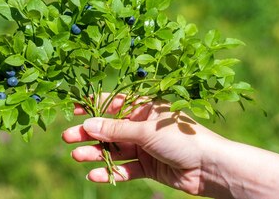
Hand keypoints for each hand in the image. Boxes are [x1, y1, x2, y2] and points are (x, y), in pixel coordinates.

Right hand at [61, 94, 226, 195]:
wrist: (210, 167)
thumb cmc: (182, 138)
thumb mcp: (145, 130)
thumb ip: (115, 130)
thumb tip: (87, 125)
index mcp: (145, 108)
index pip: (114, 104)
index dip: (93, 107)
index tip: (73, 110)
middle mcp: (142, 125)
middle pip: (110, 128)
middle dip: (89, 133)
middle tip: (68, 137)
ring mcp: (145, 146)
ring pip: (114, 149)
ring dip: (96, 153)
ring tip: (77, 156)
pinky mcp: (149, 166)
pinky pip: (125, 168)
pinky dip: (111, 171)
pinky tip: (95, 174)